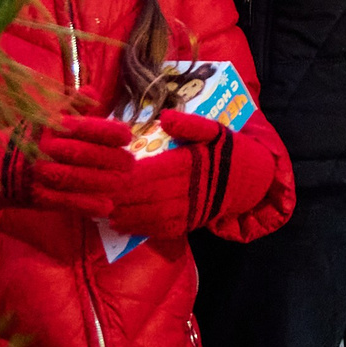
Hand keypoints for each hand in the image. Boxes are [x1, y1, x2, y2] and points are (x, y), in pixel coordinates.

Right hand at [0, 116, 135, 217]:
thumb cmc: (21, 140)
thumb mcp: (41, 118)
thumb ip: (70, 107)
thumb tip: (92, 90)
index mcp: (47, 128)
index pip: (81, 127)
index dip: (106, 131)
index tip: (127, 136)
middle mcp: (42, 150)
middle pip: (82, 154)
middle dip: (110, 159)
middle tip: (131, 163)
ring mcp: (36, 175)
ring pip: (74, 178)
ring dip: (102, 182)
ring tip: (124, 183)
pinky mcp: (33, 197)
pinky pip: (62, 202)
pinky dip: (85, 205)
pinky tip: (106, 207)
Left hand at [106, 110, 276, 238]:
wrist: (254, 180)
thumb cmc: (228, 151)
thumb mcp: (215, 130)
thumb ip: (191, 125)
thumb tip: (165, 117)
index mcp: (189, 163)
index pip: (149, 171)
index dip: (124, 175)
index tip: (103, 173)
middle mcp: (187, 189)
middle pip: (145, 195)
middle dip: (117, 197)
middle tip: (91, 195)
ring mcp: (189, 209)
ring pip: (150, 215)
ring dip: (124, 214)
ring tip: (100, 211)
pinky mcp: (191, 223)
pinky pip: (162, 229)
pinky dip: (140, 229)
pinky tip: (121, 225)